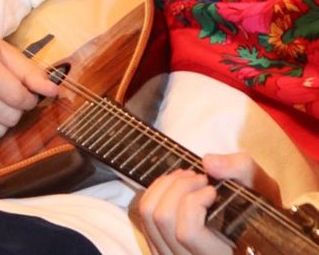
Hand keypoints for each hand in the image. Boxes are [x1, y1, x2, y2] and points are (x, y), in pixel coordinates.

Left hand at [137, 153, 281, 253]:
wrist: (258, 233)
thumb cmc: (261, 212)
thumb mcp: (263, 189)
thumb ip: (242, 170)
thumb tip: (208, 162)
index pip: (187, 233)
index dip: (193, 203)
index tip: (212, 189)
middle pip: (162, 220)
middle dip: (177, 186)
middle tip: (198, 177)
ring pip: (148, 218)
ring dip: (164, 187)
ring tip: (187, 178)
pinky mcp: (163, 250)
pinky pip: (144, 220)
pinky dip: (155, 194)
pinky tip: (175, 187)